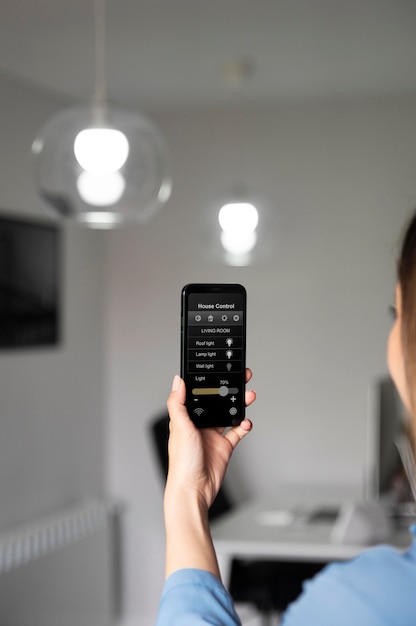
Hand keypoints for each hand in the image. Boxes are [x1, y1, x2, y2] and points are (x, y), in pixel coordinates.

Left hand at [165, 369, 255, 511]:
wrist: (194, 490)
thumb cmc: (182, 463)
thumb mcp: (179, 428)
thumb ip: (178, 403)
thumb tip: (177, 380)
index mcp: (186, 418)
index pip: (198, 394)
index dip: (209, 382)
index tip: (219, 369)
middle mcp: (200, 425)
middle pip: (217, 401)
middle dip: (229, 389)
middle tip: (242, 377)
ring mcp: (213, 435)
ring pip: (229, 413)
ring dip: (239, 404)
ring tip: (249, 396)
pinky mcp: (225, 446)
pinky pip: (238, 431)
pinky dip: (244, 425)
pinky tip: (247, 422)